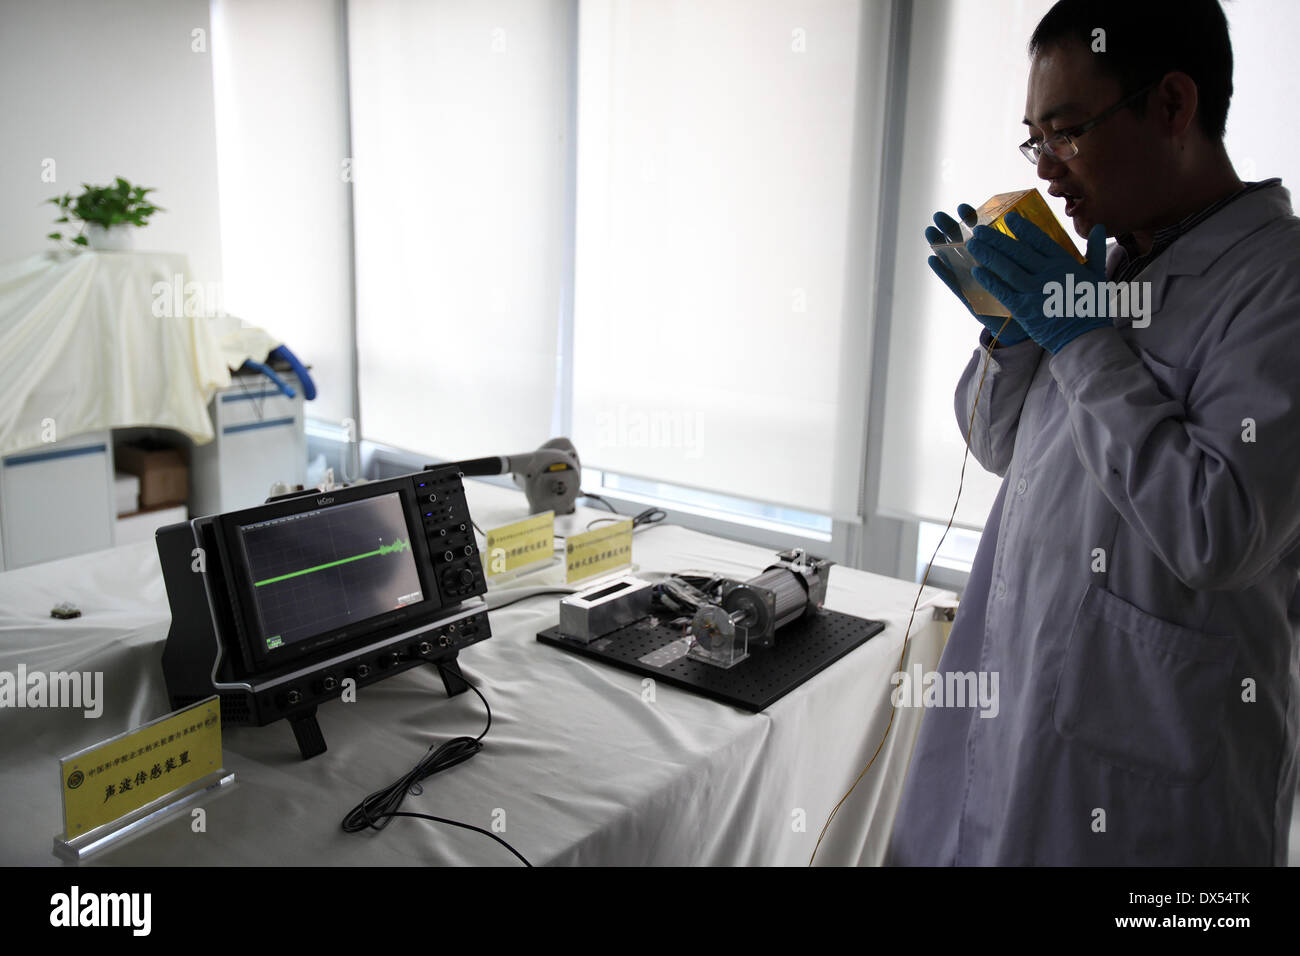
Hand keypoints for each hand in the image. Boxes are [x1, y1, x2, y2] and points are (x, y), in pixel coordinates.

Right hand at [926, 203, 1029, 345]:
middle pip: (966, 243)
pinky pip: (957, 284)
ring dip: (942, 245)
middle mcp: (985, 268)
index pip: (983, 233)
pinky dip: (945, 273)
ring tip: (929, 231)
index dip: (973, 219)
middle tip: (938, 215)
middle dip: (952, 228)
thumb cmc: (1038, 295)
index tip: (963, 207)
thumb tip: (1061, 225)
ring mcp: (976, 283)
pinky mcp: (973, 299)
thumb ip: (1039, 249)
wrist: (1034, 324)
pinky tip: (933, 259)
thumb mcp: (1039, 268)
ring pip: (957, 260)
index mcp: (999, 256)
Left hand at [966, 211, 1109, 353]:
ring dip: (988, 255)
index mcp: (1064, 263)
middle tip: (978, 229)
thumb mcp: (1097, 275)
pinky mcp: (1024, 309)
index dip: (1023, 228)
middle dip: (996, 239)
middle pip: (1017, 252)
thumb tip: (1101, 228)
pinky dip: (989, 280)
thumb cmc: (1092, 306)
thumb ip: (1096, 250)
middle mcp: (1048, 274)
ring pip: (1007, 268)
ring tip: (972, 245)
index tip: (1009, 218)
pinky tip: (976, 271)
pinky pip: (1003, 291)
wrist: (1085, 338)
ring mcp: (1034, 291)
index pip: (1040, 240)